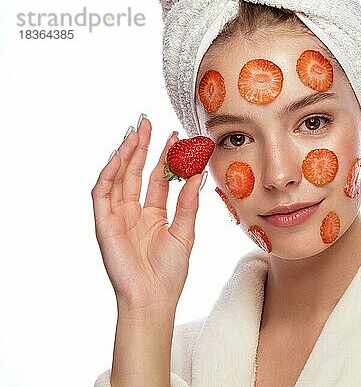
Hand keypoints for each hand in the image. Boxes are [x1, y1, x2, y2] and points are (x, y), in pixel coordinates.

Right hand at [91, 116, 205, 311]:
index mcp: (154, 214)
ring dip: (126, 155)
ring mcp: (118, 216)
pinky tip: (119, 157)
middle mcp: (134, 212)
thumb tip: (198, 174)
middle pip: (136, 172)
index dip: (166, 157)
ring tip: (136, 132)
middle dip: (142, 147)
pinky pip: (102, 193)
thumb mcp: (184, 232)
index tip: (176, 136)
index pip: (159, 178)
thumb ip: (188, 203)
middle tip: (149, 122)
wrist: (153, 297)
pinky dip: (108, 174)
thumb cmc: (170, 271)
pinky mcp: (104, 224)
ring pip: (119, 178)